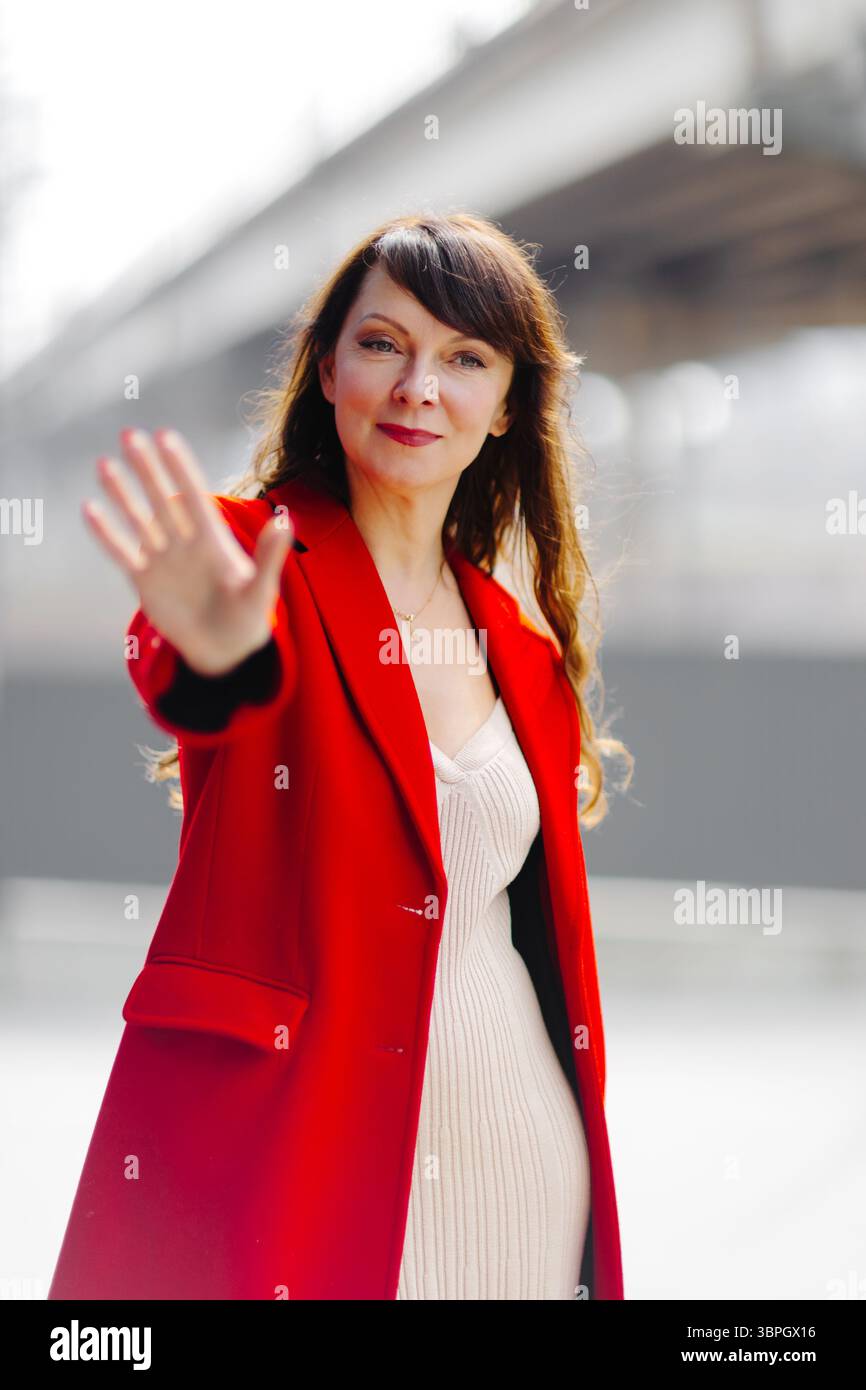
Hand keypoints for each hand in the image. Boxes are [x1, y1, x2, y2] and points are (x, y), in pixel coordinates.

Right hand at [82, 428, 293, 675]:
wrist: (225, 650)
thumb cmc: (248, 617)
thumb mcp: (261, 588)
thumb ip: (270, 555)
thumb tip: (285, 520)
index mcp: (214, 541)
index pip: (195, 497)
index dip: (181, 468)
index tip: (167, 437)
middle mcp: (185, 543)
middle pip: (162, 499)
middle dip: (147, 468)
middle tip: (129, 434)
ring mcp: (163, 559)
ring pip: (138, 519)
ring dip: (121, 493)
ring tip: (103, 464)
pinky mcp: (145, 581)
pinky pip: (122, 552)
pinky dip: (106, 534)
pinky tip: (89, 509)